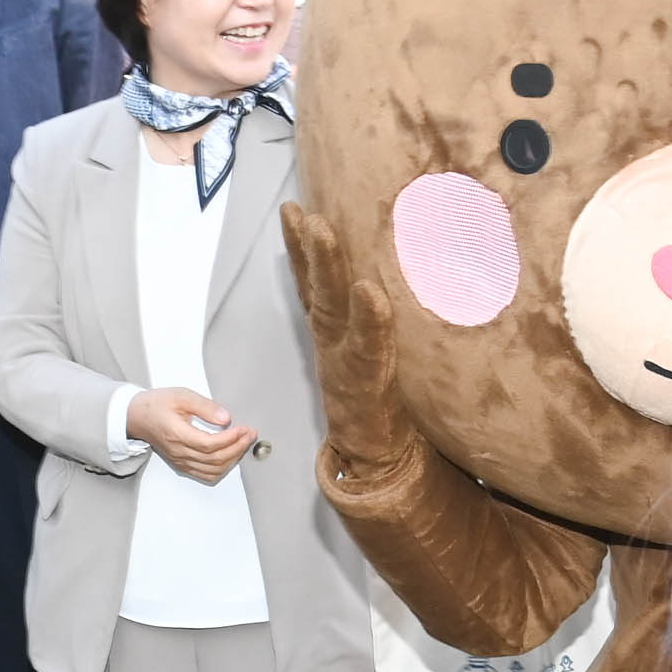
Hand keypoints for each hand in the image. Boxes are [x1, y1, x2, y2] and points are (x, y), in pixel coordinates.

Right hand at [127, 385, 259, 484]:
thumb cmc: (156, 405)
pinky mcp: (182, 465)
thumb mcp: (181, 396)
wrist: (136, 417)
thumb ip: (205, 406)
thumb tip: (225, 418)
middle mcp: (178, 452)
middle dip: (238, 447)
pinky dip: (222, 469)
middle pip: (215, 459)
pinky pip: (206, 475)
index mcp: (177, 434)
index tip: (243, 428)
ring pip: (213, 470)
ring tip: (243, 444)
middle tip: (250, 434)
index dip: (231, 438)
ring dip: (232, 459)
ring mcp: (180, 461)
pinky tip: (231, 456)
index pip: (210, 444)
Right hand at [284, 201, 422, 487]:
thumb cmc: (378, 403)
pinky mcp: (369, 382)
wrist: (379, 460)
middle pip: (316, 289)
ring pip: (333, 308)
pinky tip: (368, 291)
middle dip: (306, 248)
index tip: (293, 211)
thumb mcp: (367, 355)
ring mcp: (347, 361)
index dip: (300, 249)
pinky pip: (369, 345)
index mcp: (334, 335)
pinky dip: (368, 318)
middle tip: (298, 212)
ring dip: (327, 267)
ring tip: (322, 231)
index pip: (312, 286)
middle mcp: (334, 343)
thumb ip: (365, 322)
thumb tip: (377, 278)